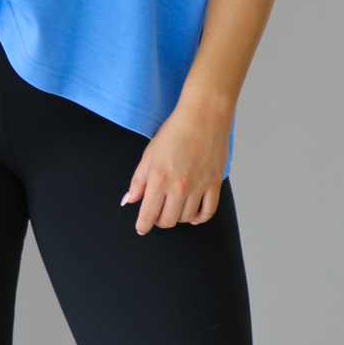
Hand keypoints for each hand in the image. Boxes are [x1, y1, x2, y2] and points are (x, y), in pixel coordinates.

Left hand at [121, 95, 230, 234]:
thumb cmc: (175, 131)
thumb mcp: (149, 154)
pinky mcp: (214, 183)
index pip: (148, 215)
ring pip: (186, 218)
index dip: (142, 226)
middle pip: (167, 221)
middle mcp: (178, 187)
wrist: (203, 116)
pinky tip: (193, 216)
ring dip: (178, 217)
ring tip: (174, 207)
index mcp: (158, 179)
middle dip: (159, 220)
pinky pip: (208, 212)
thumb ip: (138, 180)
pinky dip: (199, 218)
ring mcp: (198, 186)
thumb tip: (129, 200)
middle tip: (158, 212)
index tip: (141, 228)